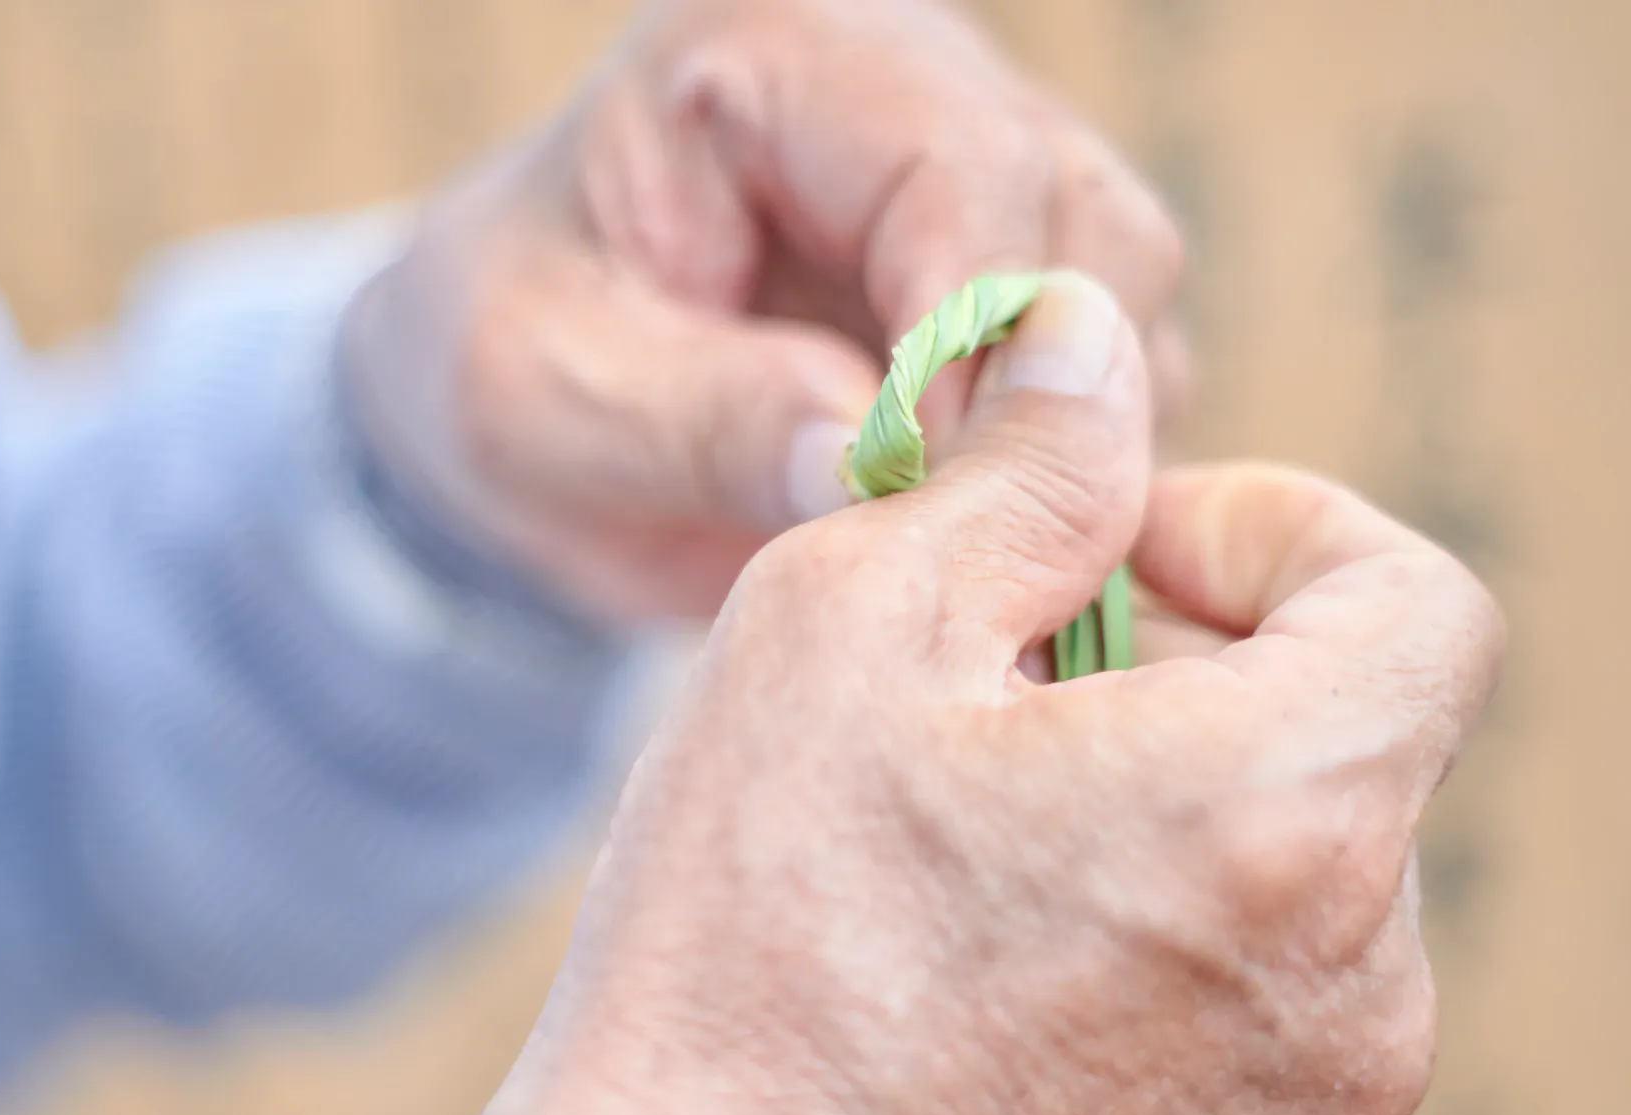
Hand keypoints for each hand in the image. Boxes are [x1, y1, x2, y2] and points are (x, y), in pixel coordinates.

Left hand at [345, 0, 1183, 620]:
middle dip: (1038, 401)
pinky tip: (969, 531)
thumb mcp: (542, 400)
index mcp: (774, 54)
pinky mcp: (1015, 286)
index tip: (928, 489)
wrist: (524, 393)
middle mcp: (911, 89)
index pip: (959, 167)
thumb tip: (872, 467)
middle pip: (1094, 229)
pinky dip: (1067, 468)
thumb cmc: (503, 362)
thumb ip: (702, 421)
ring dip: (1063, 444)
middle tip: (952, 541)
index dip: (973, 338)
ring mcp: (981, 184)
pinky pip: (1113, 382)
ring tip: (944, 543)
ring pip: (1128, 309)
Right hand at [477, 279, 1504, 1114]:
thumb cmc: (745, 941)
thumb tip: (1087, 342)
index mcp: (1283, 817)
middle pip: (1338, 743)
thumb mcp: (848, 625)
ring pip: (1292, 884)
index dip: (1275, 531)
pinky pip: (1252, 1018)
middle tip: (993, 691)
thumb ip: (1021, 471)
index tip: (1126, 557)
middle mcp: (1357, 990)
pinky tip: (984, 978)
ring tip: (969, 848)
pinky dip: (1156, 956)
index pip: (1417, 597)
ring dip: (1164, 817)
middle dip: (1187, 675)